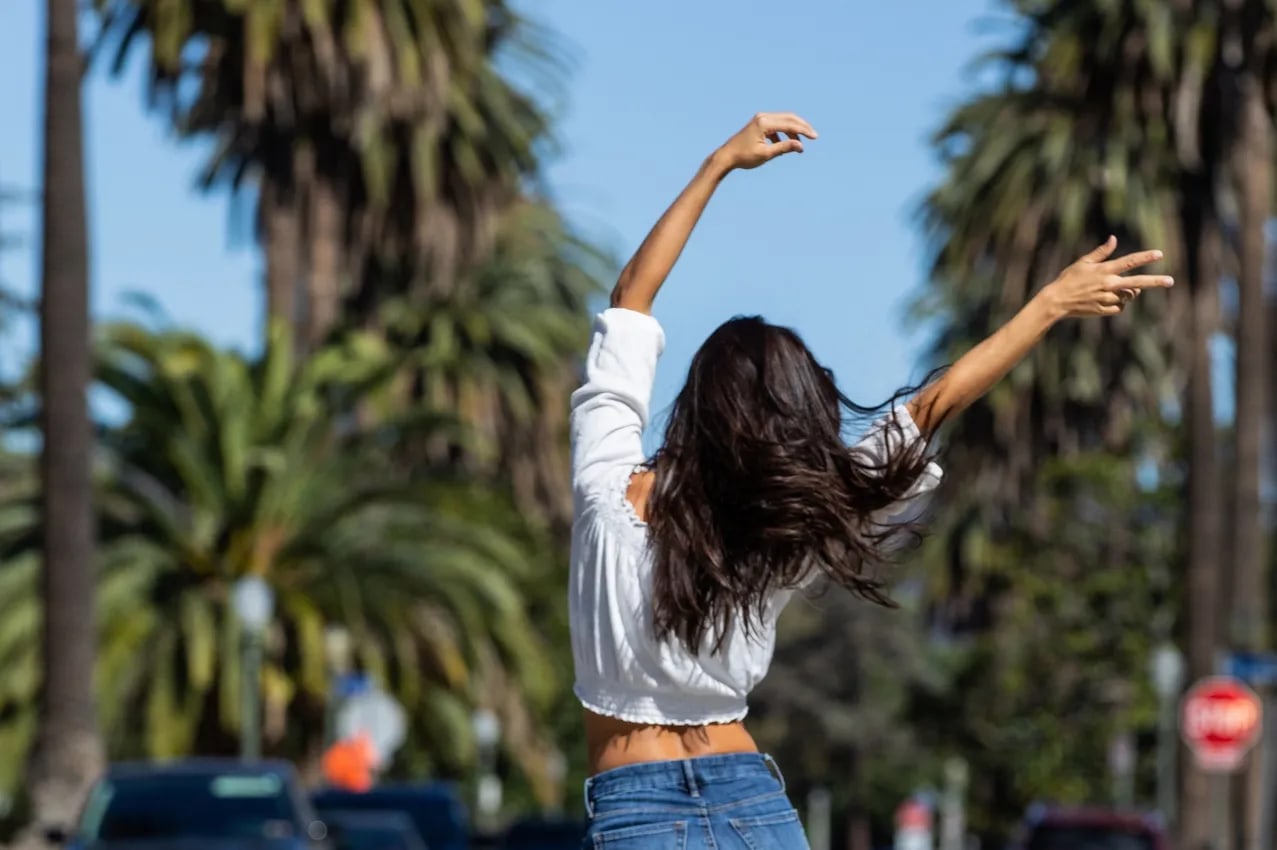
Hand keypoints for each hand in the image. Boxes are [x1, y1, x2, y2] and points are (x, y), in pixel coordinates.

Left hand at [714, 112, 817, 170]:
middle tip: (813, 136)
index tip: (815, 137)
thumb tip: (800, 146)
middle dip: (802, 127)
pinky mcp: (758, 123)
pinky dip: (783, 133)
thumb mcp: (766, 154)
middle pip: (789, 118)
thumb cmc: (744, 157)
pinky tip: (782, 145)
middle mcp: (763, 117)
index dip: (804, 130)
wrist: (726, 156)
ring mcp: (760, 118)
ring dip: (792, 131)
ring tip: (798, 145)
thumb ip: (784, 148)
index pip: (790, 124)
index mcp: (764, 123)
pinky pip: (776, 125)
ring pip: (783, 121)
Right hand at [1039, 236, 1172, 318]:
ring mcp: (1107, 299)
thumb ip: (1101, 252)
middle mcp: (1108, 285)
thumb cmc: (1068, 279)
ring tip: (1116, 289)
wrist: (1057, 301)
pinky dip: (1118, 303)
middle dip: (1155, 282)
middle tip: (1170, 281)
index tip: (1159, 254)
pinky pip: (1119, 307)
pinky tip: (1108, 299)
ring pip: (1128, 296)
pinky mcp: (1104, 310)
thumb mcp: (1083, 262)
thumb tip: (1114, 239)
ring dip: (1128, 292)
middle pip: (1137, 283)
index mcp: (1104, 271)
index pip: (1129, 262)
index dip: (1145, 257)